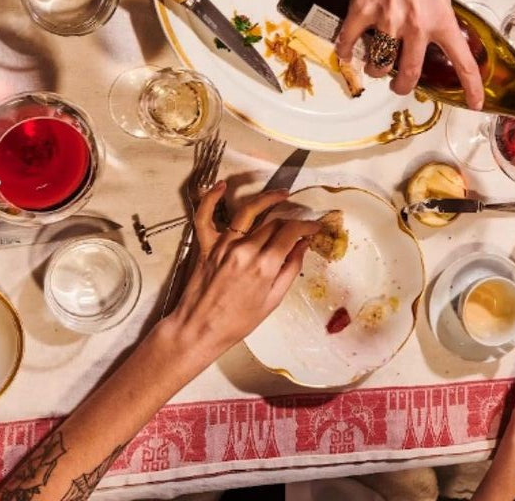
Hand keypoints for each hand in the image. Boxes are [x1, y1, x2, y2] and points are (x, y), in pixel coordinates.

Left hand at [153, 180, 320, 376]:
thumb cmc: (238, 322)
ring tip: (282, 194)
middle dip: (291, 218)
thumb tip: (303, 245)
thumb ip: (290, 269)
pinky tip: (222, 186)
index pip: (291, 232)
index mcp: (264, 266)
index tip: (315, 225)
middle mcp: (244, 250)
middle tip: (300, 220)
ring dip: (268, 198)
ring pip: (248, 212)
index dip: (307, 225)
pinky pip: (205, 216)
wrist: (199, 330)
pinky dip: (211, 198)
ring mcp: (223, 245)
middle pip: (273, 222)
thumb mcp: (273, 301)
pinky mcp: (206, 245)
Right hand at [334, 0, 484, 108]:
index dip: (470, 88)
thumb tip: (430, 27)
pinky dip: (346, 51)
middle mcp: (416, 25)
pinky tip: (347, 52)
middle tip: (399, 84)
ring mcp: (388, 20)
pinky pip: (350, 43)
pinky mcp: (361, 10)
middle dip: (402, 86)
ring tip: (373, 62)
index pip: (462, 61)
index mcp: (442, 18)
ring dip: (375, 68)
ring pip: (379, 64)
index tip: (474, 105)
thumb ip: (436, 11)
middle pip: (410, 75)